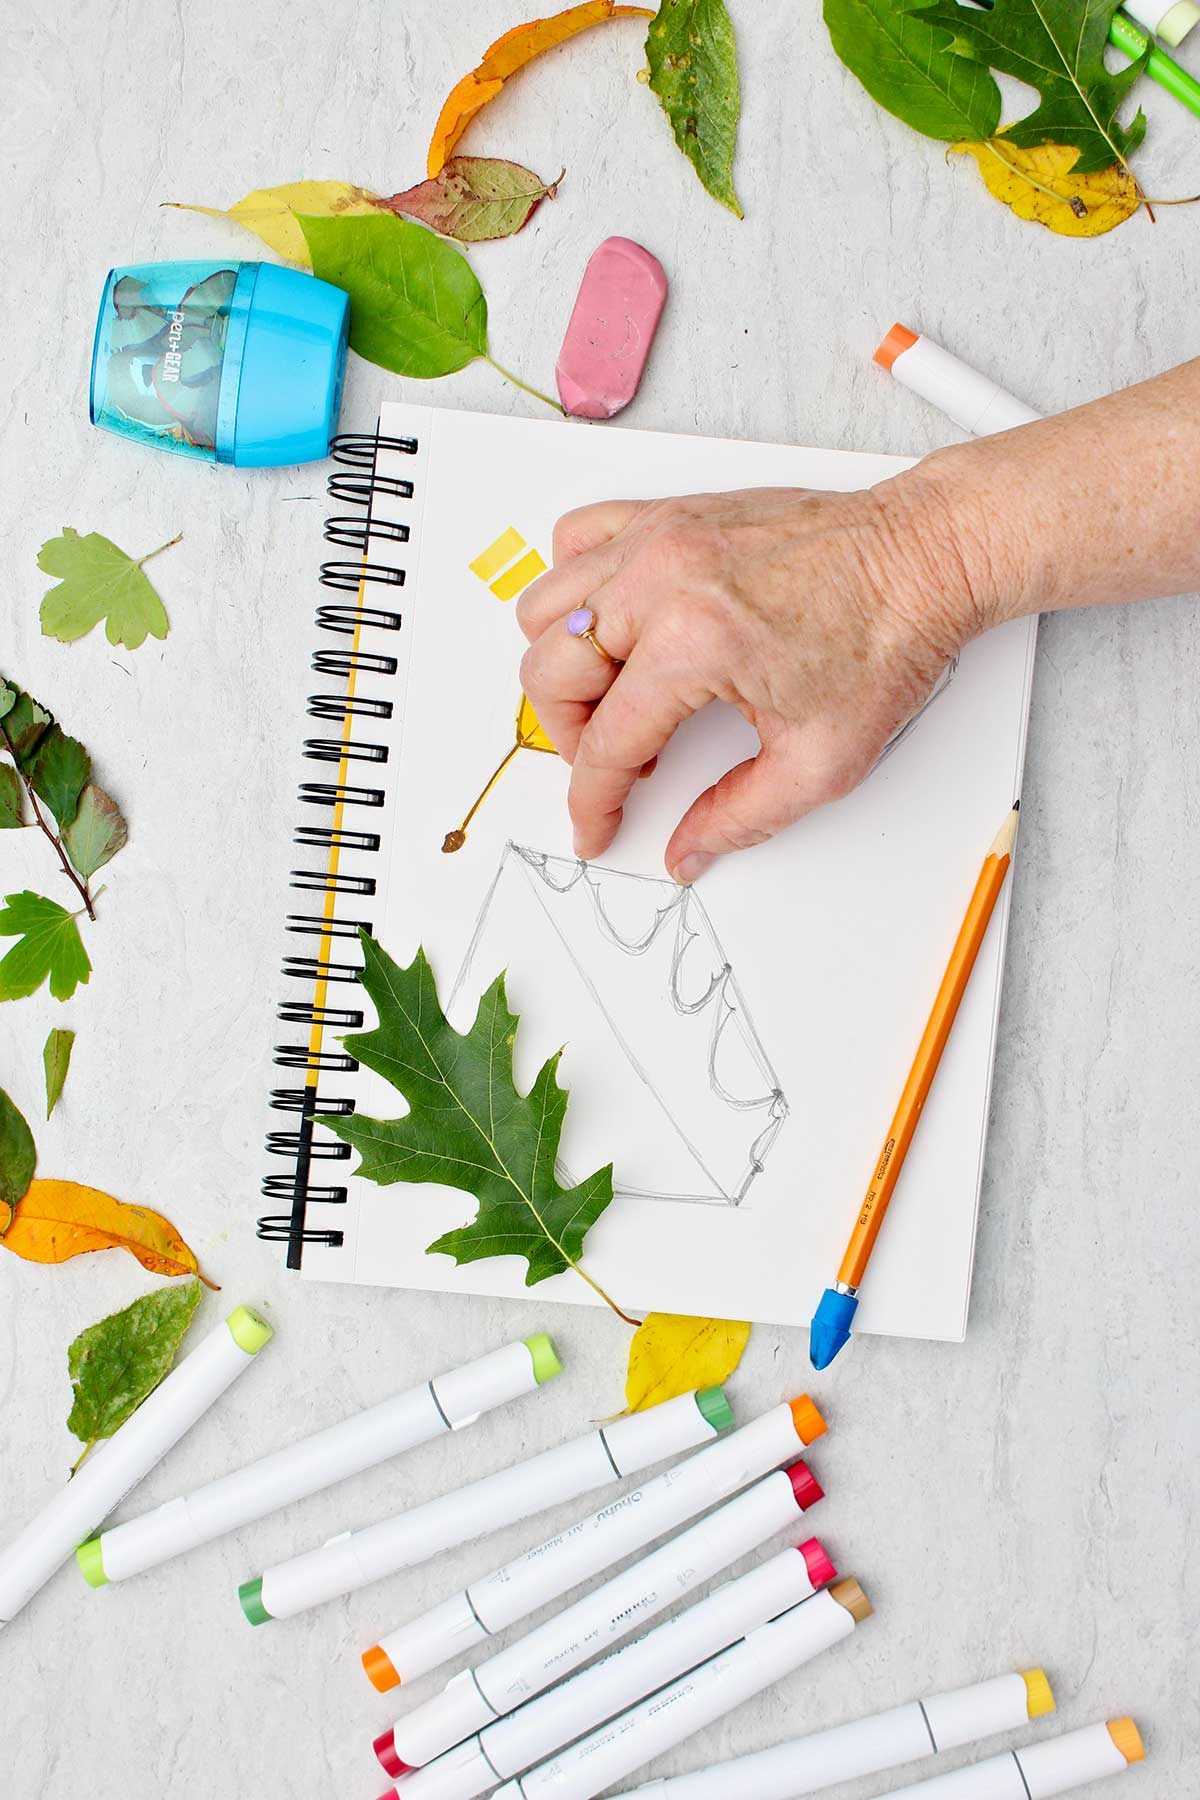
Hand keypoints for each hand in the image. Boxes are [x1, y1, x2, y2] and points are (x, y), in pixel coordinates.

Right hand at [516, 477, 980, 881]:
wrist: (924, 558)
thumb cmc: (887, 638)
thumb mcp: (821, 761)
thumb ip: (739, 818)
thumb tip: (686, 850)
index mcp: (694, 643)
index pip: (606, 743)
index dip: (592, 802)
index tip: (594, 828)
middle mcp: (661, 580)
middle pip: (551, 673)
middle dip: (571, 739)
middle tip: (619, 765)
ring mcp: (658, 537)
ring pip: (545, 609)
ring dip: (564, 667)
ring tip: (617, 699)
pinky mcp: (668, 513)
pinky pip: (575, 542)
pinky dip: (576, 590)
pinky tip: (615, 626)